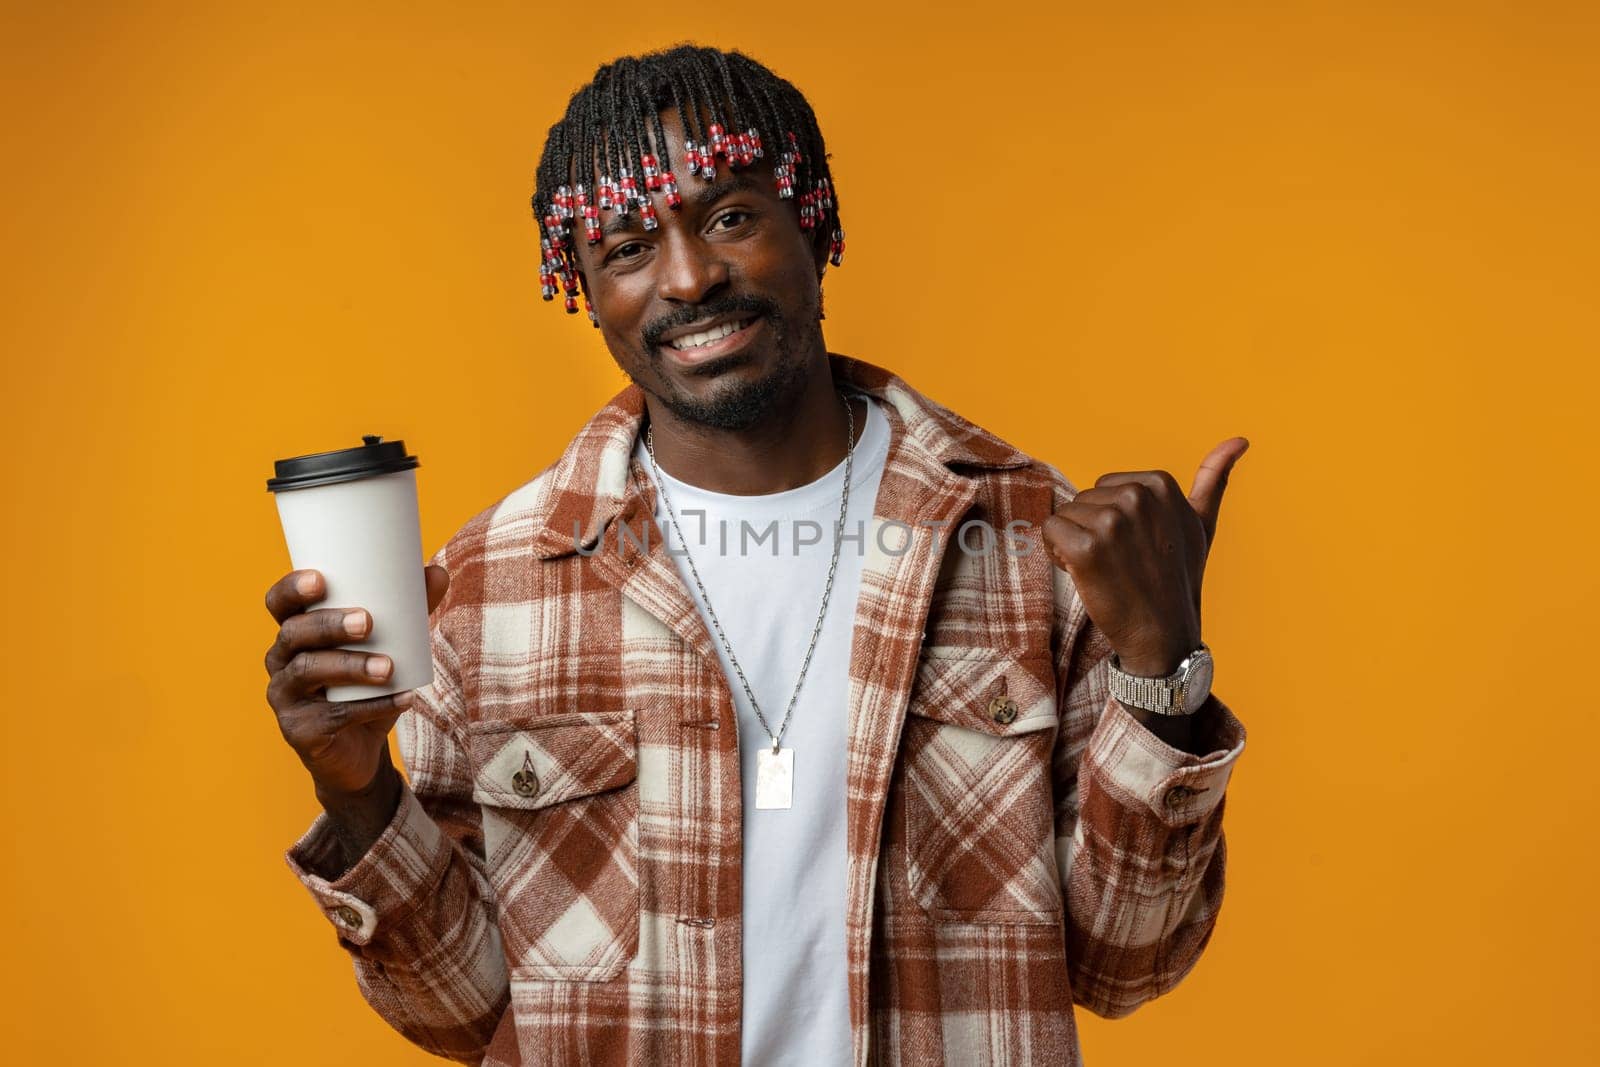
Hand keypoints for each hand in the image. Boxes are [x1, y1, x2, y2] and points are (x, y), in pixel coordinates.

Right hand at [263, 565, 449, 796]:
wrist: (361, 751)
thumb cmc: (368, 686)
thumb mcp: (390, 646)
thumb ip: (409, 611)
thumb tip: (437, 572)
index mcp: (296, 633)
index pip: (279, 604)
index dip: (291, 589)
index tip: (321, 580)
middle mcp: (281, 661)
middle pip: (293, 634)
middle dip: (328, 625)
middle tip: (367, 622)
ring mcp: (285, 697)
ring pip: (307, 671)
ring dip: (351, 666)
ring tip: (389, 667)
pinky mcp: (299, 731)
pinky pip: (332, 715)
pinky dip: (372, 706)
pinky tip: (404, 699)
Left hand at [1042, 437, 1247, 676]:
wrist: (1164, 635)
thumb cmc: (1177, 579)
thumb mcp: (1201, 524)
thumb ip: (1214, 479)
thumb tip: (1239, 439)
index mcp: (1160, 483)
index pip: (1105, 487)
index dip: (1112, 518)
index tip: (1135, 546)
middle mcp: (1137, 497)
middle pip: (1083, 500)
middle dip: (1092, 530)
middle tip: (1121, 563)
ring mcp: (1113, 522)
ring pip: (1065, 516)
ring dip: (1074, 544)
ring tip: (1107, 571)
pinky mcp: (1087, 548)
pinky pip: (1050, 532)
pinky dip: (1057, 554)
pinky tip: (1085, 574)